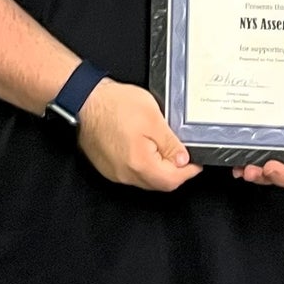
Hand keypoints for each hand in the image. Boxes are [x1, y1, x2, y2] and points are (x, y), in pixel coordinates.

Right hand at [77, 80, 199, 190]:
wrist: (86, 99)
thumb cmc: (115, 105)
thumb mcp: (153, 118)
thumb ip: (171, 144)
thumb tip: (183, 160)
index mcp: (139, 164)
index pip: (172, 180)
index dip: (188, 172)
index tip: (197, 163)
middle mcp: (125, 174)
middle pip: (158, 183)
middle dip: (175, 172)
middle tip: (185, 154)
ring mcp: (114, 173)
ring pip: (145, 179)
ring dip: (159, 169)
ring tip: (166, 149)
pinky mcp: (107, 167)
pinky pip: (132, 173)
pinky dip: (145, 165)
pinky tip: (148, 150)